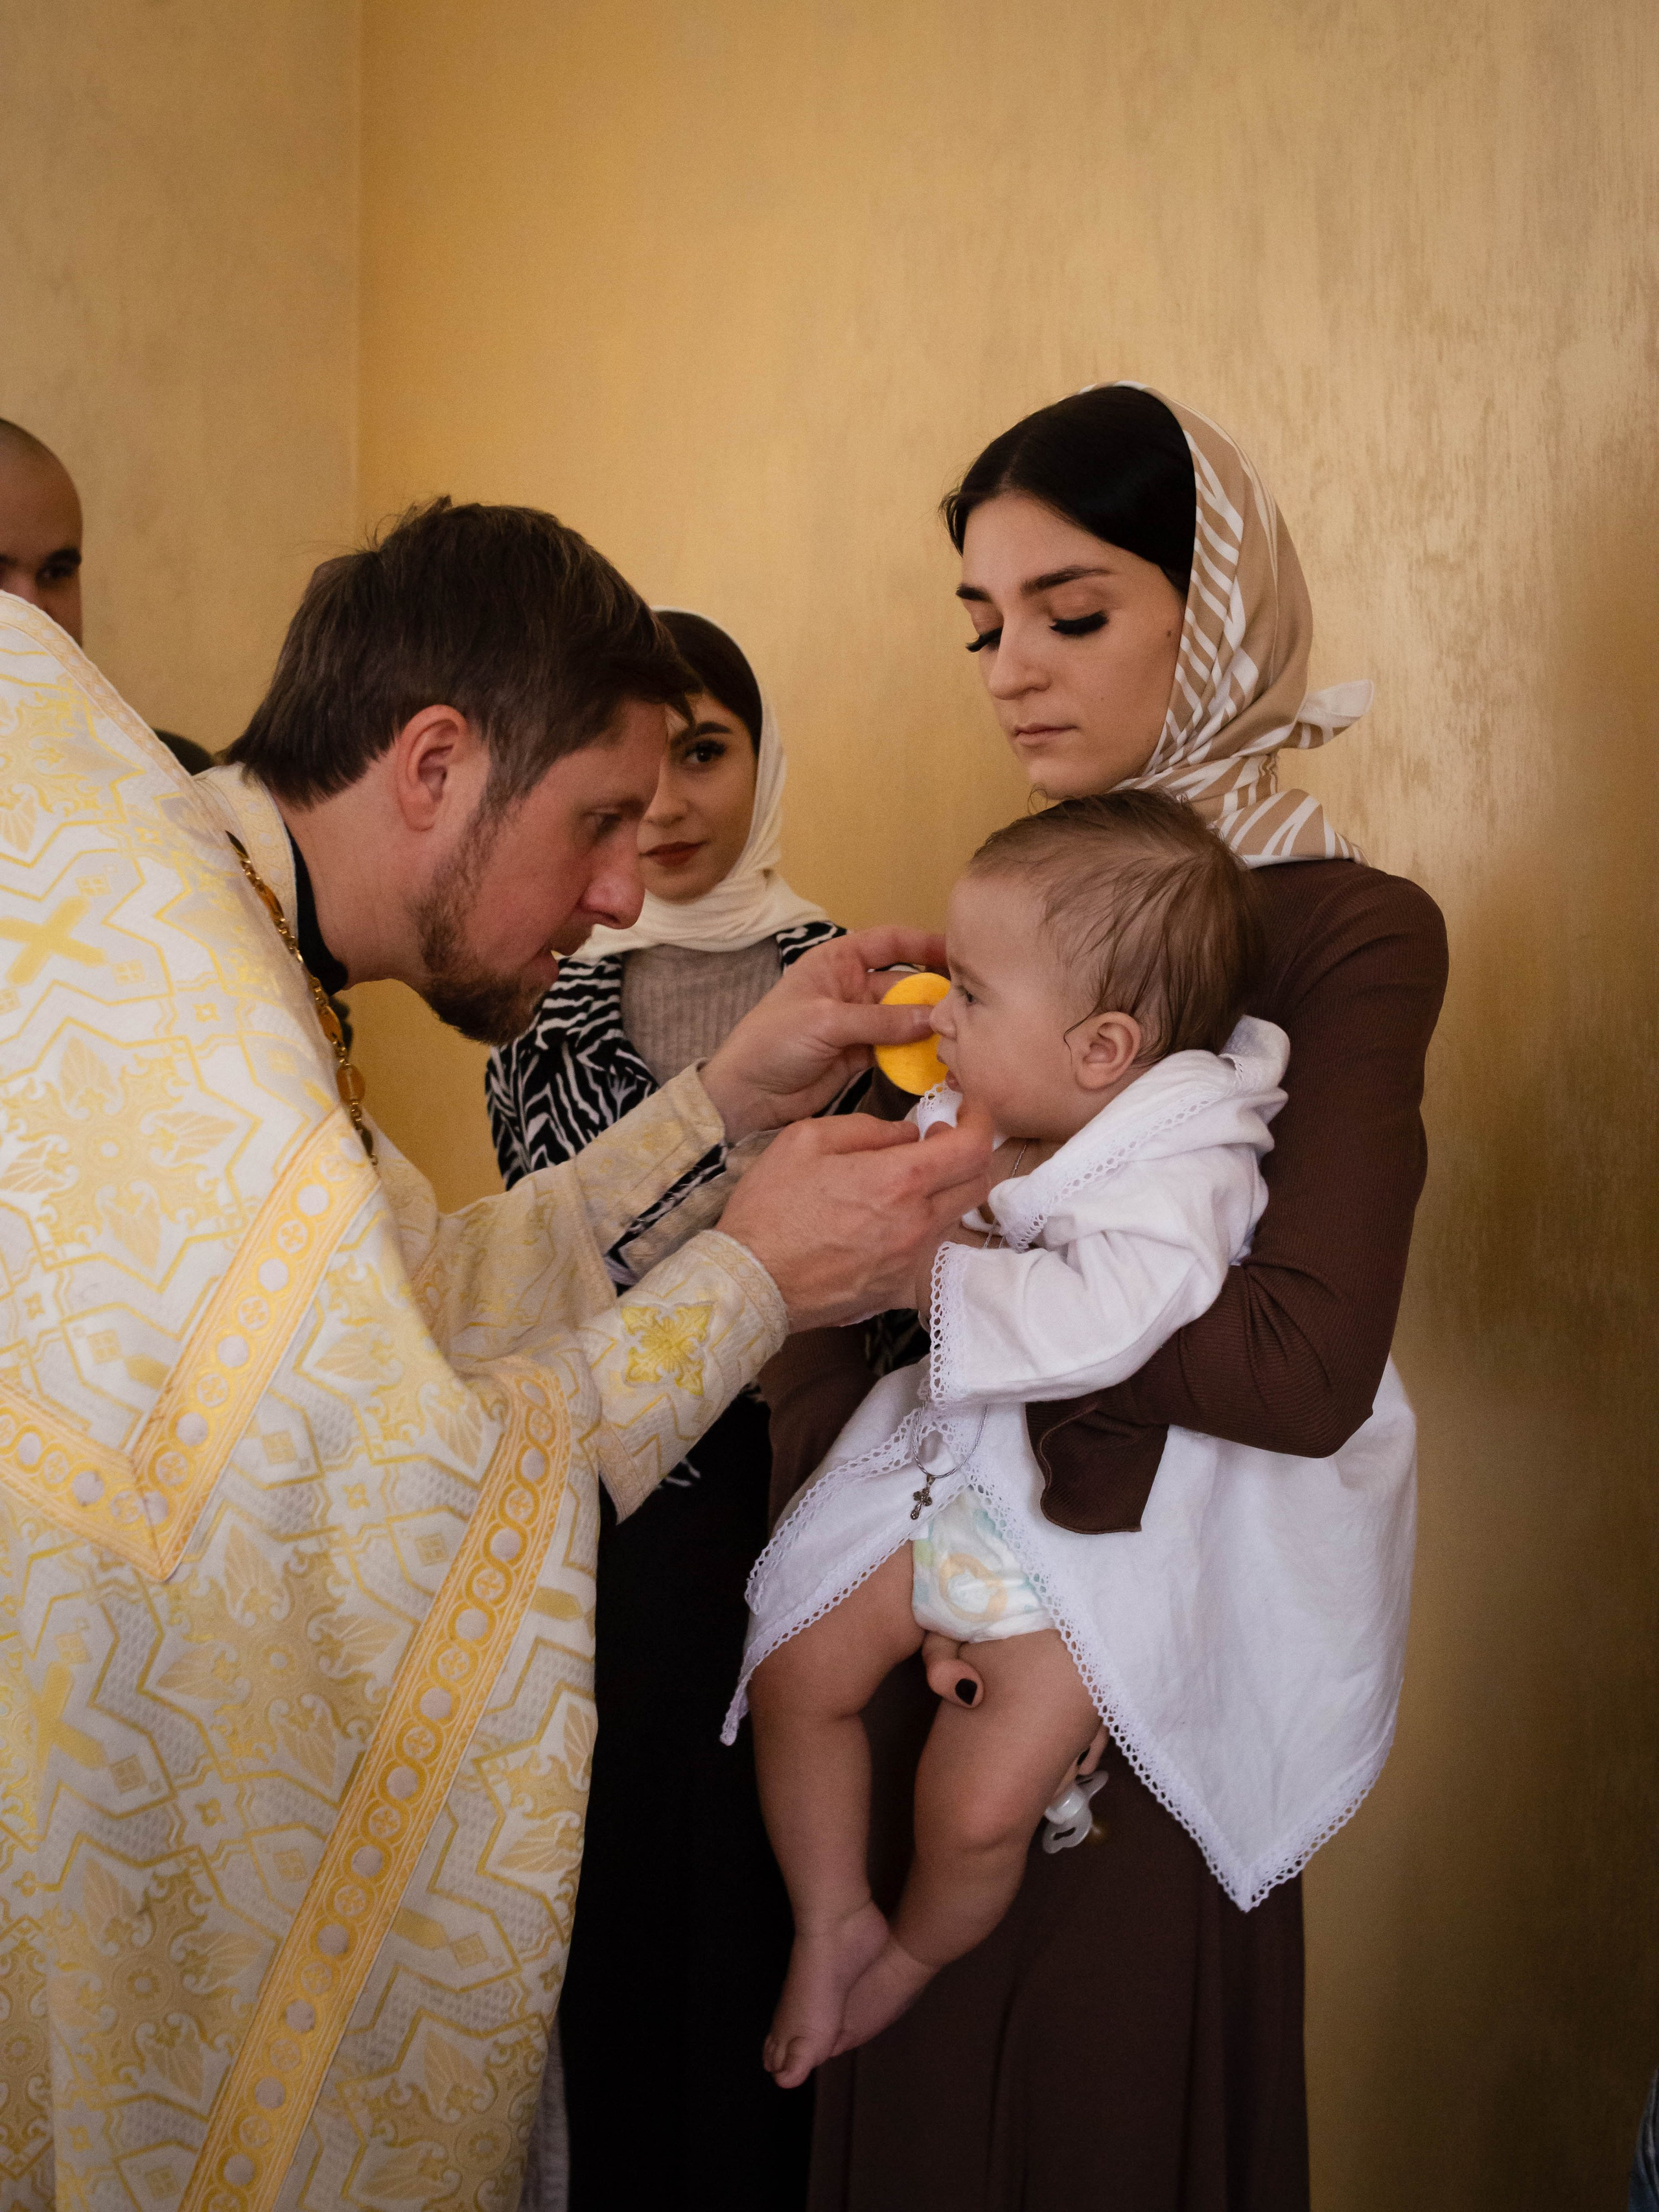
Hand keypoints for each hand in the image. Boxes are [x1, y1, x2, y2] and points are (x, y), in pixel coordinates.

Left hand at [700, 928, 947, 1141]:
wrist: (747, 1094)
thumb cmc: (771, 1043)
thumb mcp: (825, 1021)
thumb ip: (880, 1020)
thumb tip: (932, 1018)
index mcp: (836, 962)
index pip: (888, 942)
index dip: (923, 943)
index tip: (958, 952)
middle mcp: (850, 988)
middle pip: (903, 983)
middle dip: (932, 993)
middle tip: (968, 1006)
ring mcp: (857, 1023)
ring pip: (904, 1019)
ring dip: (928, 1028)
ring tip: (961, 1036)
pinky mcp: (861, 1055)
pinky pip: (897, 1050)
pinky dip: (916, 1055)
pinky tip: (939, 1060)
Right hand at [719, 1101, 994, 1328]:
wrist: (751, 1281)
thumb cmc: (771, 1207)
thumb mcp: (806, 1139)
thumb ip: (867, 1128)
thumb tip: (908, 1133)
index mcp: (899, 1179)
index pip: (974, 1147)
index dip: (980, 1122)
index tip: (969, 1113)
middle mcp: (917, 1222)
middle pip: (979, 1184)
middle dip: (968, 1156)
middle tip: (937, 1142)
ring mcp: (911, 1260)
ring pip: (957, 1218)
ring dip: (946, 1192)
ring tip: (907, 1183)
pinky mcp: (898, 1288)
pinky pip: (931, 1251)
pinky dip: (924, 1229)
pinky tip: (890, 1222)